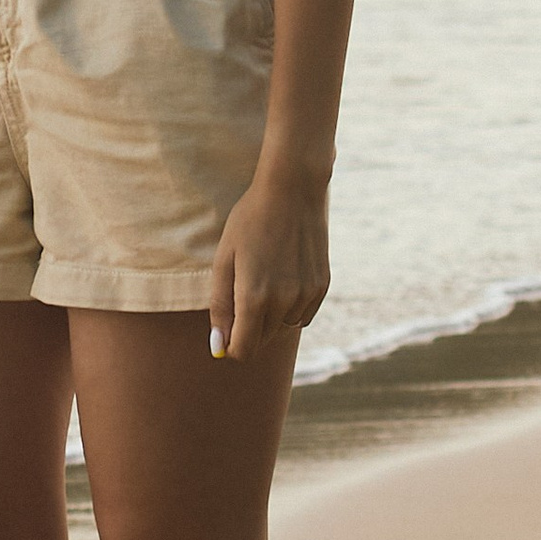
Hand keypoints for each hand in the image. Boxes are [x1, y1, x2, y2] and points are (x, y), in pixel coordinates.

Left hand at [207, 160, 328, 362]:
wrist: (293, 189)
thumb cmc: (249, 221)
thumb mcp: (224, 260)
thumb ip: (220, 306)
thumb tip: (218, 347)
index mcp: (254, 297)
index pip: (243, 350)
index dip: (230, 347)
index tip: (225, 333)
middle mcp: (284, 302)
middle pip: (262, 340)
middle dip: (248, 328)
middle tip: (242, 291)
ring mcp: (306, 295)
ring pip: (283, 328)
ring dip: (271, 317)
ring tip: (265, 277)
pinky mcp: (322, 287)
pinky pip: (302, 315)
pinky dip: (290, 307)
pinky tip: (284, 276)